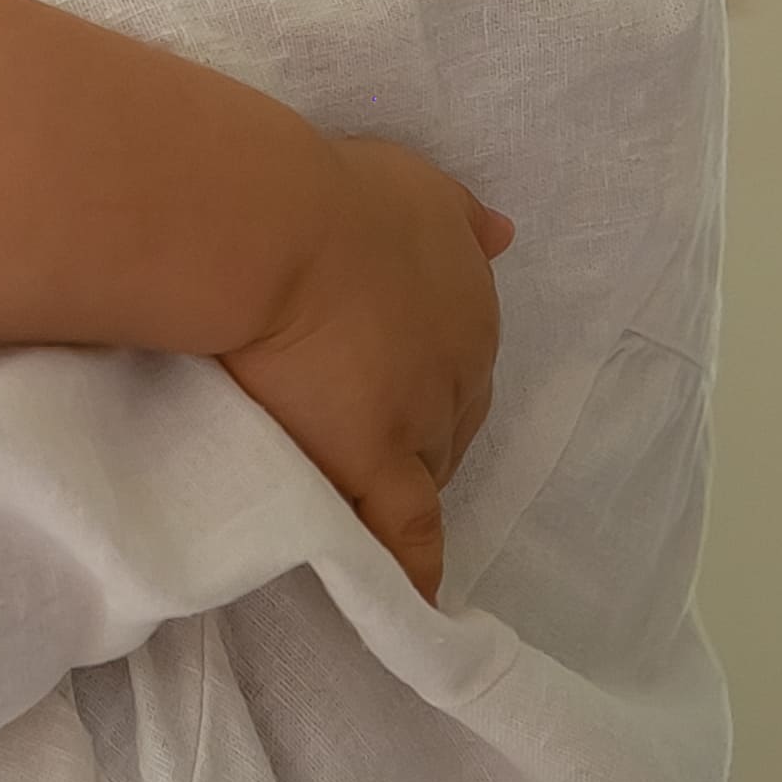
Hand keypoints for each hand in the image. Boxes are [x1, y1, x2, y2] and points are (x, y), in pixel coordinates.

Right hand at [221, 139, 514, 604]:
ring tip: (365, 505)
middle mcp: (461, 364)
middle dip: (421, 432)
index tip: (387, 381)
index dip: (424, 377)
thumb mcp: (413, 184)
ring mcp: (419, 419)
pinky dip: (413, 565)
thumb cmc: (330, 193)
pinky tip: (413, 597)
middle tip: (367, 438)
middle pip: (452, 421)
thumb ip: (456, 217)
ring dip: (405, 488)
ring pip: (429, 473)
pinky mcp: (373, 462)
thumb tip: (505, 234)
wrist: (277, 229)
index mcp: (469, 299)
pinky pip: (405, 531)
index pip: (459, 360)